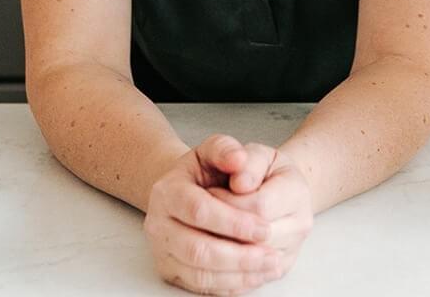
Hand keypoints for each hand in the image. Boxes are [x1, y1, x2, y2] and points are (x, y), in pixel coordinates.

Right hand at [143, 134, 282, 295]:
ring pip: (199, 274)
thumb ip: (227, 149)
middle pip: (197, 249)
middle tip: (271, 255)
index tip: (264, 227)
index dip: (233, 222)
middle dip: (238, 255)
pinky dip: (230, 285)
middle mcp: (159, 224)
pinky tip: (255, 276)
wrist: (188, 188)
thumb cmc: (206, 169)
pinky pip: (200, 287)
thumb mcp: (216, 148)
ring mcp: (162, 251)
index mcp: (168, 191)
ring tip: (269, 266)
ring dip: (237, 274)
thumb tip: (239, 159)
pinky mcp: (171, 271)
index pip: (200, 211)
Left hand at [209, 143, 313, 285]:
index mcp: (296, 190)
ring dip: (218, 254)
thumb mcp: (252, 153)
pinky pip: (247, 283)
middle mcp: (301, 223)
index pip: (259, 206)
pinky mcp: (279, 270)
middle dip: (220, 230)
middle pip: (255, 240)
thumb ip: (244, 159)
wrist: (274, 188)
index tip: (209, 192)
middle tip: (199, 216)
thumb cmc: (259, 170)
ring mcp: (292, 249)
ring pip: (249, 266)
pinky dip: (222, 277)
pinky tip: (207, 258)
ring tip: (203, 233)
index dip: (227, 203)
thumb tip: (239, 181)